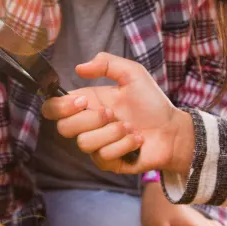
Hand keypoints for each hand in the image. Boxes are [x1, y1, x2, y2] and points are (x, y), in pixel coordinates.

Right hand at [41, 53, 195, 175]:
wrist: (172, 128)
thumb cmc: (152, 102)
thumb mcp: (132, 73)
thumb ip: (106, 63)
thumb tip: (79, 68)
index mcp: (87, 103)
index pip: (53, 108)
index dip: (60, 106)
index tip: (82, 101)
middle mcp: (88, 125)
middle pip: (63, 128)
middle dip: (90, 119)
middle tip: (112, 113)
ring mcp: (96, 145)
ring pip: (84, 143)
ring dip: (111, 132)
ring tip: (130, 127)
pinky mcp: (108, 162)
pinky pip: (103, 156)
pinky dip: (124, 145)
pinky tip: (136, 139)